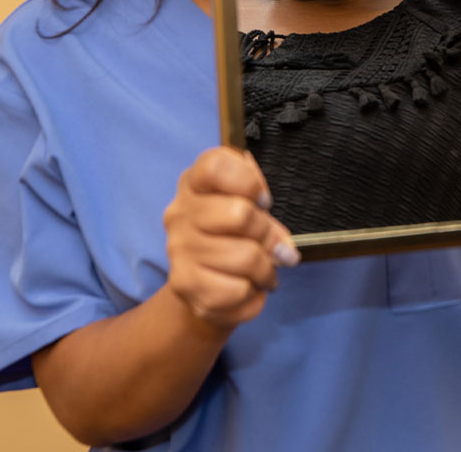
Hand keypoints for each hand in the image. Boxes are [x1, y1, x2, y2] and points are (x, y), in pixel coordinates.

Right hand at [163, 147, 298, 328]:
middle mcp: (180, 212)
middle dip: (266, 233)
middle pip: (239, 213)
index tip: (263, 200)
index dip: (248, 182)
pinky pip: (236, 291)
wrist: (203, 282)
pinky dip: (252, 295)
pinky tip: (246, 288)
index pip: (215, 166)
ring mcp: (178, 249)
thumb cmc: (233, 234)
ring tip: (263, 271)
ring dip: (265, 269)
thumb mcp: (251, 208)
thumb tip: (283, 248)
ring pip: (245, 257)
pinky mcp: (183, 284)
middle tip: (269, 244)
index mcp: (195, 183)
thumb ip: (268, 217)